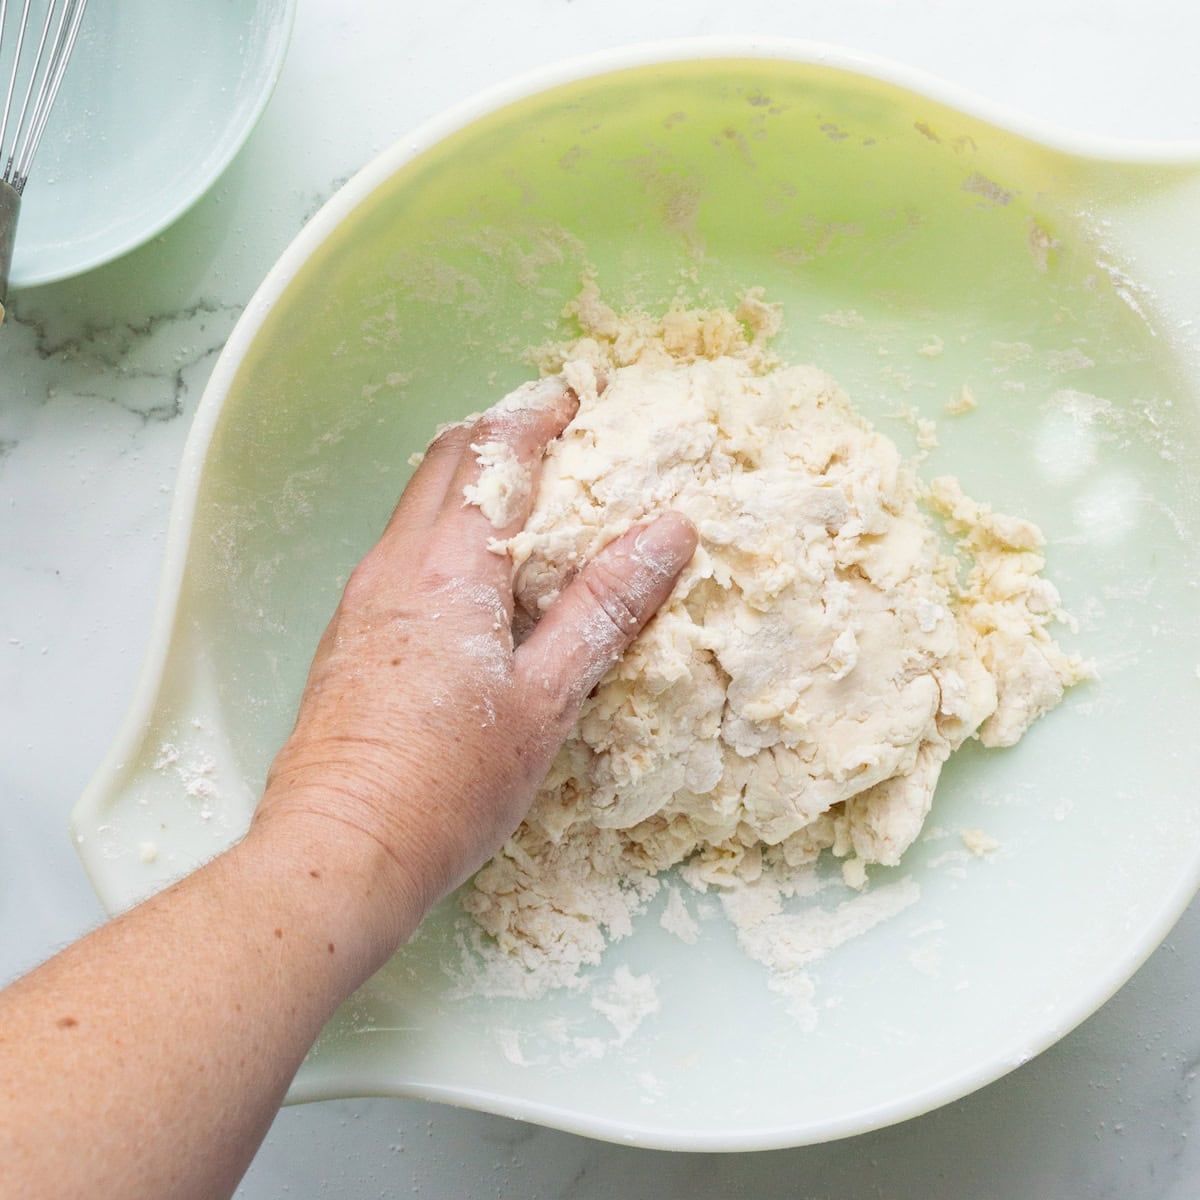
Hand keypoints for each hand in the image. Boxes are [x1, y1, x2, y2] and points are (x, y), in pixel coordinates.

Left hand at [256, 378, 696, 949]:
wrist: (338, 849)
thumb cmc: (449, 782)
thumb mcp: (547, 697)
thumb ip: (604, 608)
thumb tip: (667, 531)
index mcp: (449, 565)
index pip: (493, 453)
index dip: (536, 416)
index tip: (575, 400)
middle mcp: (396, 564)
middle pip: (443, 462)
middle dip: (498, 436)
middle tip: (555, 441)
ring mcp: (364, 598)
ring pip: (416, 507)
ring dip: (468, 484)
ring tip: (525, 505)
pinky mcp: (349, 636)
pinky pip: (401, 554)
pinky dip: (444, 534)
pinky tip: (476, 581)